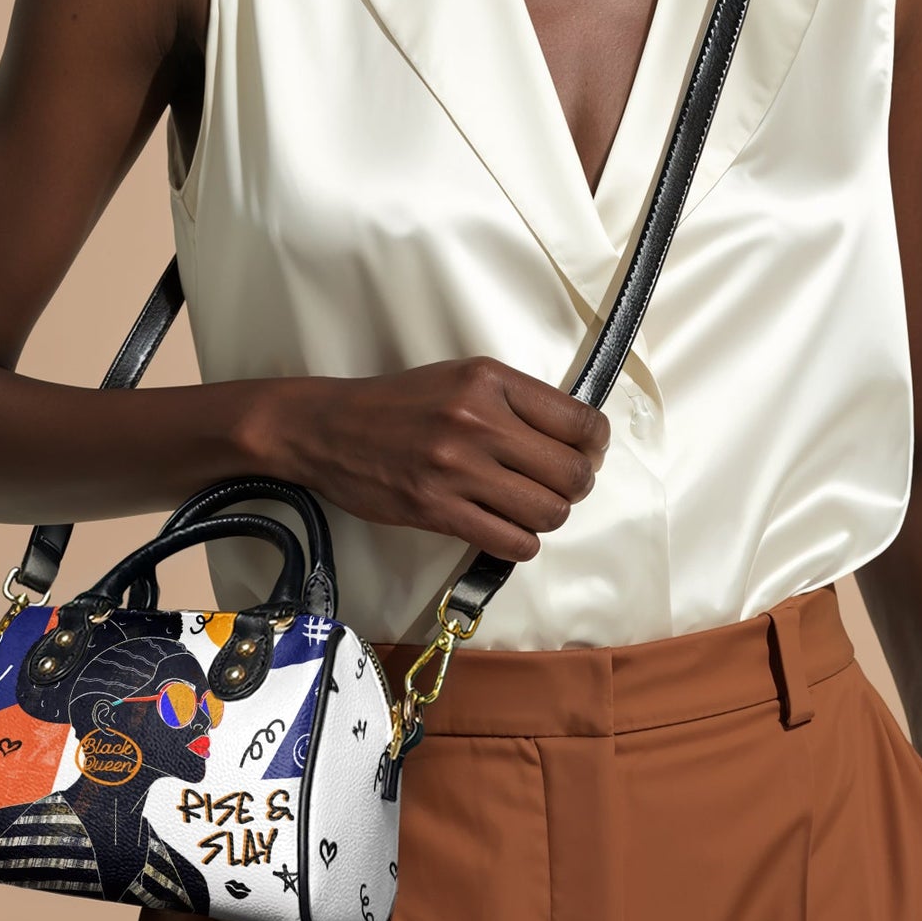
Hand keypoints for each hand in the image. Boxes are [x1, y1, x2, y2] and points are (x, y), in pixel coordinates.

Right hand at [252, 357, 610, 565]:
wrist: (327, 428)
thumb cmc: (397, 405)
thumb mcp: (460, 378)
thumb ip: (515, 401)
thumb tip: (575, 437)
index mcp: (489, 380)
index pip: (579, 421)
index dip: (594, 446)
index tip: (586, 453)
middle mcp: (477, 420)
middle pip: (572, 472)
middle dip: (577, 486)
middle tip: (558, 486)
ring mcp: (457, 468)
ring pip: (548, 512)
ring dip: (549, 517)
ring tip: (528, 508)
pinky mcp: (437, 509)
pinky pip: (512, 542)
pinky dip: (520, 542)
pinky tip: (505, 528)